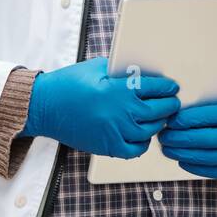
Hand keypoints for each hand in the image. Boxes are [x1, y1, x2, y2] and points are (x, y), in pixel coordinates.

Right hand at [23, 57, 179, 158]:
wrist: (44, 106)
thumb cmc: (68, 84)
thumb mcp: (96, 67)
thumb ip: (120, 70)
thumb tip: (139, 72)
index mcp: (120, 89)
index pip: (156, 88)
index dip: (168, 87)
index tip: (172, 87)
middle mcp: (122, 112)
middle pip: (159, 111)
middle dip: (169, 105)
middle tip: (172, 102)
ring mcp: (116, 131)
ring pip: (151, 130)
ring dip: (158, 123)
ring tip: (159, 117)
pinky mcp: (108, 146)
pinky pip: (136, 149)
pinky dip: (143, 143)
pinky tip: (142, 135)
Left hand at [157, 83, 216, 178]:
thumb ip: (211, 98)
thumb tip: (178, 105)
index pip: (211, 117)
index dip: (187, 120)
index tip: (169, 119)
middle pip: (210, 140)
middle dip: (182, 139)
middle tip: (163, 136)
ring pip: (212, 158)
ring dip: (186, 155)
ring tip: (168, 149)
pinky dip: (198, 168)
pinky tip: (183, 160)